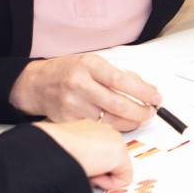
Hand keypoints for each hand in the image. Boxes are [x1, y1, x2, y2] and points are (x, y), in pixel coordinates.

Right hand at [11, 53, 160, 131]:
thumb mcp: (93, 63)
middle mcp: (80, 85)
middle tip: (150, 112)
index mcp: (89, 65)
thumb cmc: (68, 71)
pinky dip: (112, 128)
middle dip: (140, 111)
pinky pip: (97, 128)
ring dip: (130, 122)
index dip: (142, 91)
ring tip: (138, 118)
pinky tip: (119, 123)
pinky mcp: (69, 121)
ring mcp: (73, 105)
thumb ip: (118, 75)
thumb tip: (146, 89)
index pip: (121, 80)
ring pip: (110, 120)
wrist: (37, 84)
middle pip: (118, 104)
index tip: (155, 97)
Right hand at [37, 119, 133, 190]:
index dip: (94, 164)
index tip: (82, 167)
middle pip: (112, 160)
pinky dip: (108, 184)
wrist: (53, 146)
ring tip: (85, 170)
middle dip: (100, 170)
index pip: (102, 150)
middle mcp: (105, 130)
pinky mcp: (120, 153)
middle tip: (83, 169)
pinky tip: (93, 175)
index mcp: (91, 128)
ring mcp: (115, 140)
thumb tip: (85, 165)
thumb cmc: (52, 147)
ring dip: (102, 175)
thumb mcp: (67, 146)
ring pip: (118, 169)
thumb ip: (80, 151)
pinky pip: (123, 179)